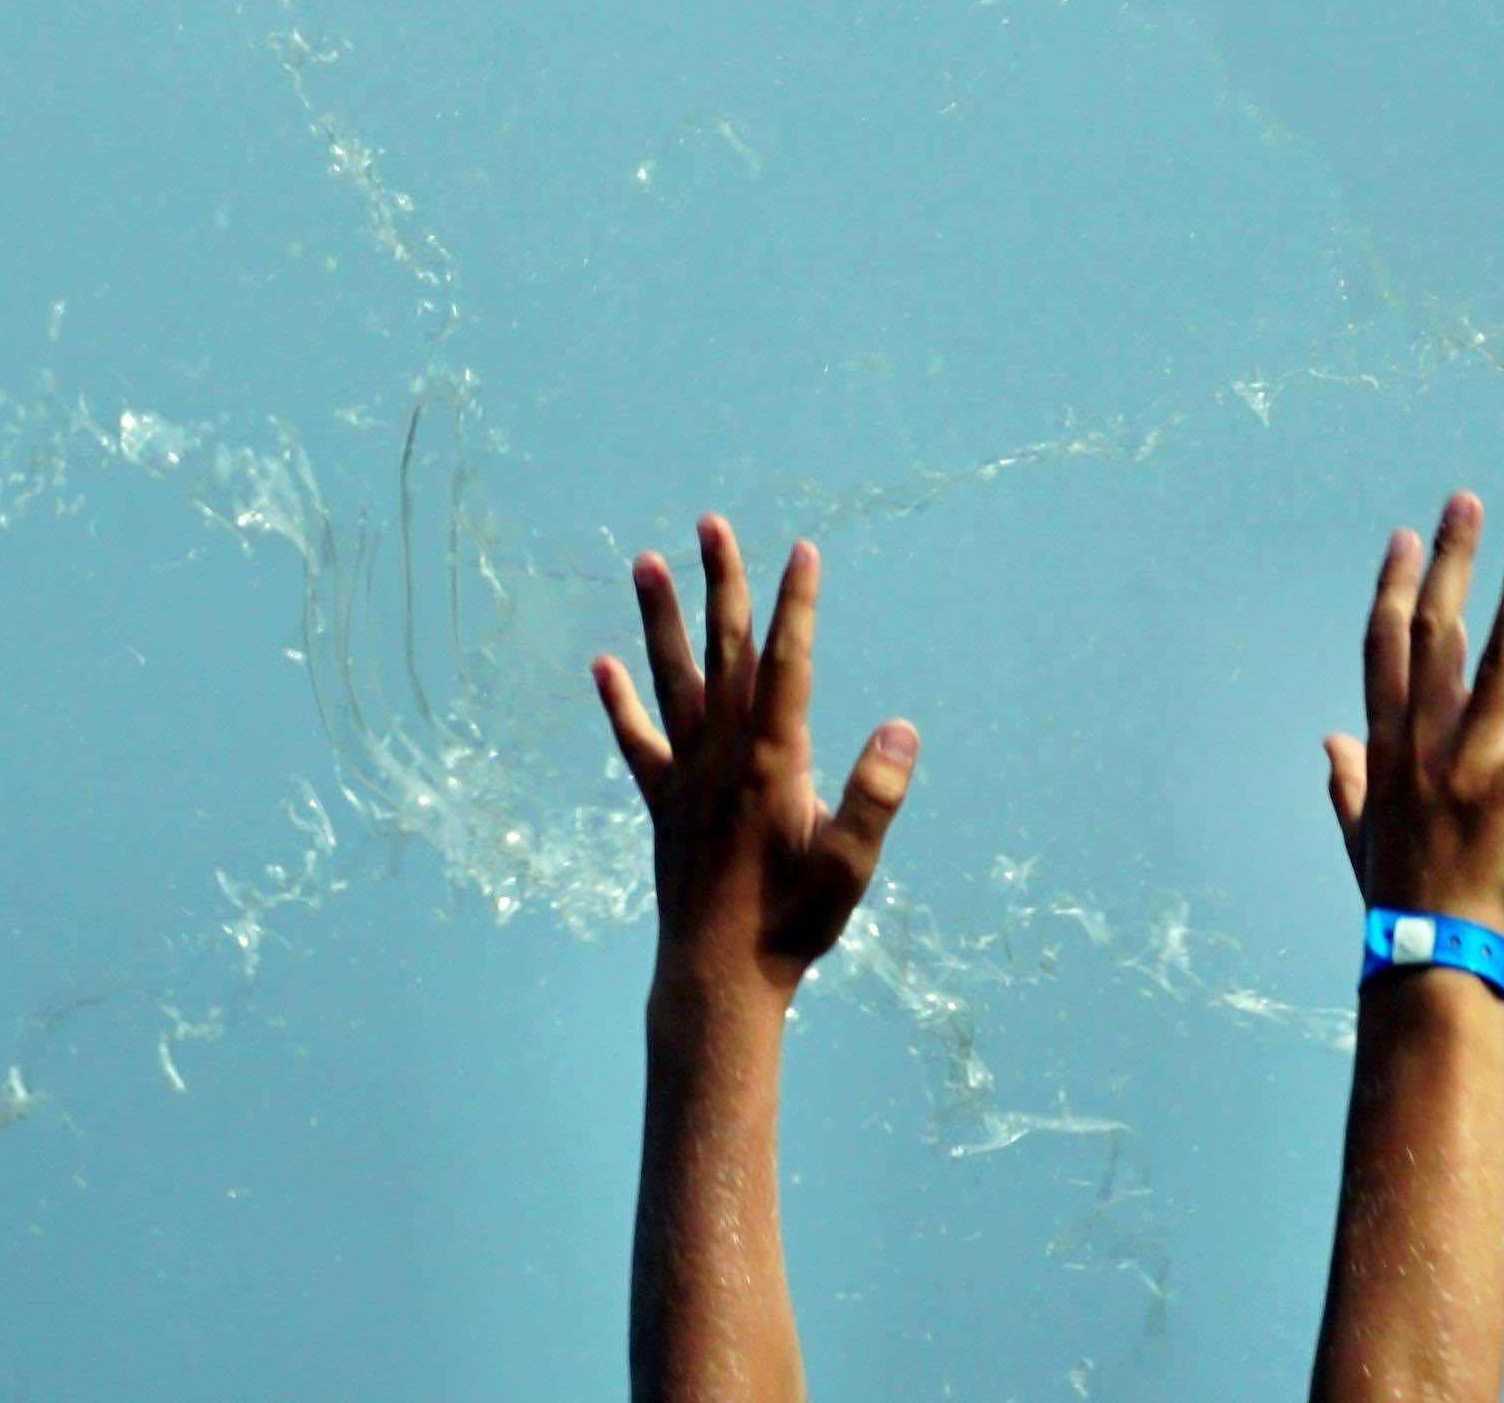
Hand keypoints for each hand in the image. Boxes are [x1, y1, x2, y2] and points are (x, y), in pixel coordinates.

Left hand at [595, 513, 914, 1021]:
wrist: (718, 980)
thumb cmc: (793, 924)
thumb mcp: (850, 865)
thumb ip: (874, 796)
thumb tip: (901, 728)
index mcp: (774, 762)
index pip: (788, 665)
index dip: (796, 606)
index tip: (802, 550)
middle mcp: (723, 755)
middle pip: (723, 652)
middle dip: (722, 584)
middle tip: (712, 523)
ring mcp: (687, 776)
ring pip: (672, 679)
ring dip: (661, 619)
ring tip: (643, 561)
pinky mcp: (663, 803)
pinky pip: (638, 741)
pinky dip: (620, 703)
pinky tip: (602, 665)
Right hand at [1324, 489, 1503, 941]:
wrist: (1432, 959)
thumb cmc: (1397, 903)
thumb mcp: (1360, 838)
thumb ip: (1347, 785)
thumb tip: (1327, 744)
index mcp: (1384, 748)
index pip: (1385, 646)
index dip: (1394, 587)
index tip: (1405, 539)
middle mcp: (1422, 742)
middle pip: (1435, 630)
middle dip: (1452, 560)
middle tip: (1467, 502)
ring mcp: (1470, 762)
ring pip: (1499, 658)